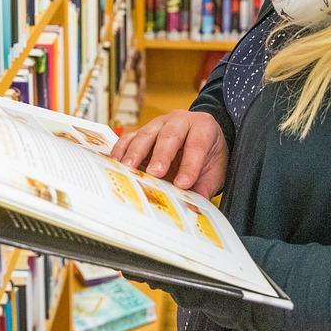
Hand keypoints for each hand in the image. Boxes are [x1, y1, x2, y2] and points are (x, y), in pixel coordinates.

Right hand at [111, 110, 228, 198]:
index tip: (183, 184)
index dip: (190, 165)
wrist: (201, 140)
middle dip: (161, 155)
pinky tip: (116, 164)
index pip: (197, 144)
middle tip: (155, 174)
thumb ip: (204, 188)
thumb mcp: (213, 171)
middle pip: (170, 135)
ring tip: (129, 169)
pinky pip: (129, 138)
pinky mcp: (141, 132)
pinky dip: (121, 150)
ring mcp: (158, 124)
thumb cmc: (207, 157)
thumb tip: (193, 209)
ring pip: (146, 134)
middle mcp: (180, 121)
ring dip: (136, 152)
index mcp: (203, 127)